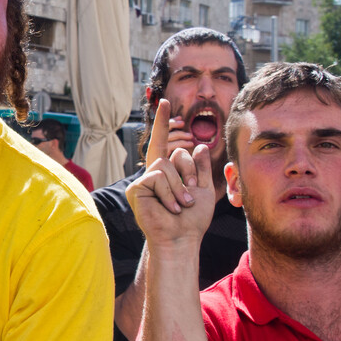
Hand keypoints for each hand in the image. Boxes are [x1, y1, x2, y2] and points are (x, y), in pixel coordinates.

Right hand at [127, 100, 215, 249]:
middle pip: (174, 154)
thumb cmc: (192, 219)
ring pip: (166, 166)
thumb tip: (200, 145)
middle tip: (190, 195)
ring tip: (181, 204)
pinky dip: (169, 193)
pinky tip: (171, 207)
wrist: (181, 238)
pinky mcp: (136, 189)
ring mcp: (144, 181)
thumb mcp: (204, 189)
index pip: (166, 143)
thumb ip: (202, 168)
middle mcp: (154, 173)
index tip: (165, 102)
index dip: (164, 122)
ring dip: (179, 187)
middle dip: (189, 174)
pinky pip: (157, 177)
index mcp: (168, 172)